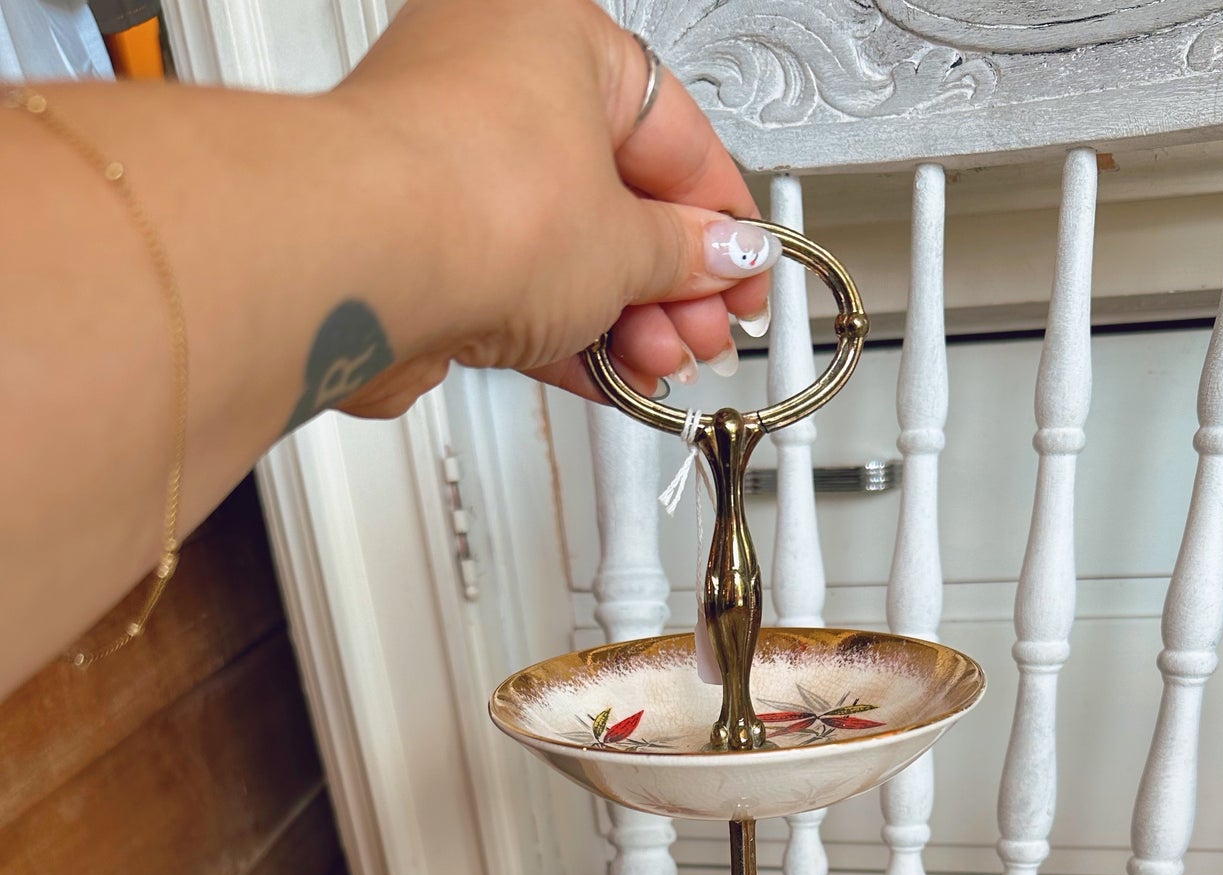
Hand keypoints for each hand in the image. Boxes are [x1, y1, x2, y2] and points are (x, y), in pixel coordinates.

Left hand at [330, 0, 772, 417]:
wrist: (358, 266)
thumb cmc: (469, 202)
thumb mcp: (626, 245)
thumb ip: (684, 257)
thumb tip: (718, 257)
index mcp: (557, 32)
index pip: (672, 128)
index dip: (720, 216)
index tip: (744, 269)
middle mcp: (493, 78)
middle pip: (612, 191)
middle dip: (668, 280)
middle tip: (701, 328)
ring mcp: (446, 159)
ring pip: (558, 244)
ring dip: (619, 316)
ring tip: (655, 362)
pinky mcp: (416, 237)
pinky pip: (509, 280)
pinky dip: (560, 328)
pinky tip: (603, 371)